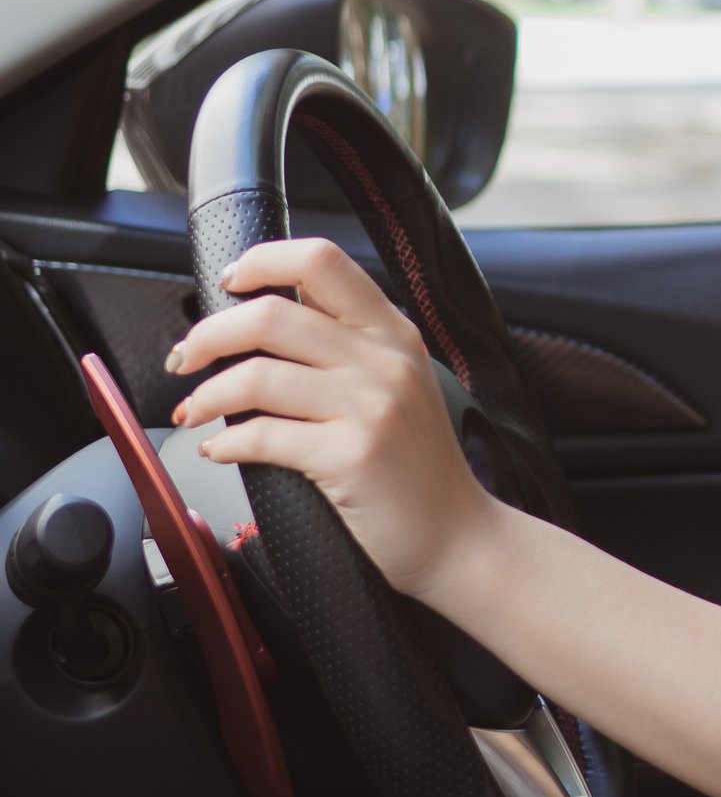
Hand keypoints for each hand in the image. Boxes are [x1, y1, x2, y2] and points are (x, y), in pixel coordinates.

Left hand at [167, 237, 501, 600]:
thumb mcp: (398, 386)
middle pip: (271, 315)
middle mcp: (385, 361)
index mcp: (393, 333)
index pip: (321, 261)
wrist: (457, 535)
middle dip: (209, 335)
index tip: (228, 283)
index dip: (261, 262)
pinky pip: (261, 437)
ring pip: (256, 376)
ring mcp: (371, 407)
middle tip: (186, 358)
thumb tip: (265, 321)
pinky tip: (218, 450)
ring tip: (192, 411)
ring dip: (205, 394)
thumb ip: (348, 348)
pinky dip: (223, 444)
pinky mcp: (351, 456)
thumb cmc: (417, 466)